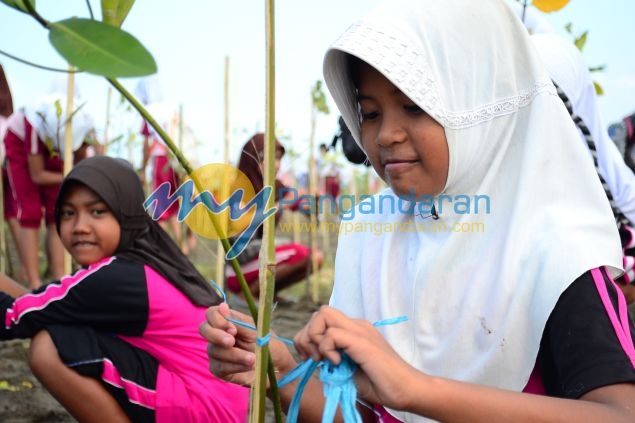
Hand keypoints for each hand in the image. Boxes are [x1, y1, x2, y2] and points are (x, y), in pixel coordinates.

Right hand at [199, 303, 296, 387]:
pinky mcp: (220, 369)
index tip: (232, 328)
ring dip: (234, 355)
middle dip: (216, 335)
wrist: (278, 368)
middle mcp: (220, 335)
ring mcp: (218, 352)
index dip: (217, 320)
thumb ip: (238, 322)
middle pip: (204, 329)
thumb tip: (222, 306)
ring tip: (253, 358)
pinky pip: (219, 367)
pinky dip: (235, 366)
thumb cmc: (270, 346)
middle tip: (231, 342)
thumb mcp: (258, 331)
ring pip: (214, 350)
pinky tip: (248, 366)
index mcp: (230, 321)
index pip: (211, 314)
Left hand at [293, 306, 423, 410]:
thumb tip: (315, 359)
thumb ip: (333, 361)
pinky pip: (332, 334)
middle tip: (315, 359)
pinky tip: (337, 363)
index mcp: (354, 331)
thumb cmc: (381, 384)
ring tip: (324, 360)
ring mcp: (360, 331)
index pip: (322, 319)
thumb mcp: (348, 371)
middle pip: (320, 311)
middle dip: (307, 335)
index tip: (313, 359)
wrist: (407, 390)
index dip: (309, 337)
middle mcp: (356, 326)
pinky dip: (327, 349)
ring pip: (323, 314)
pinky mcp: (362, 342)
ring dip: (315, 338)